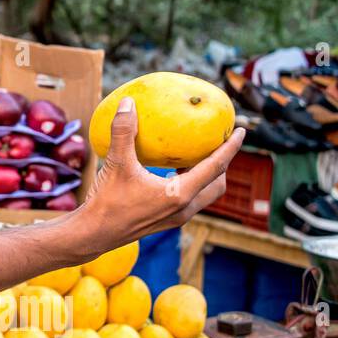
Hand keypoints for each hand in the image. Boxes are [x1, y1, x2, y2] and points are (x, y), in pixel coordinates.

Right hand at [74, 96, 243, 255]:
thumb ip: (123, 132)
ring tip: (196, 156)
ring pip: (205, 194)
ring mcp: (176, 217)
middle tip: (219, 143)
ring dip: (207, 175)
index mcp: (180, 194)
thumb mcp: (116, 163)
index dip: (231, 148)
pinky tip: (171, 172)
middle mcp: (184, 208)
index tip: (241, 131)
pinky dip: (190, 184)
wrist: (95, 234)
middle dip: (223, 164)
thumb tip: (127, 103)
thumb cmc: (107, 201)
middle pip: (217, 184)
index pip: (215, 167)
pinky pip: (190, 199)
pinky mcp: (166, 220)